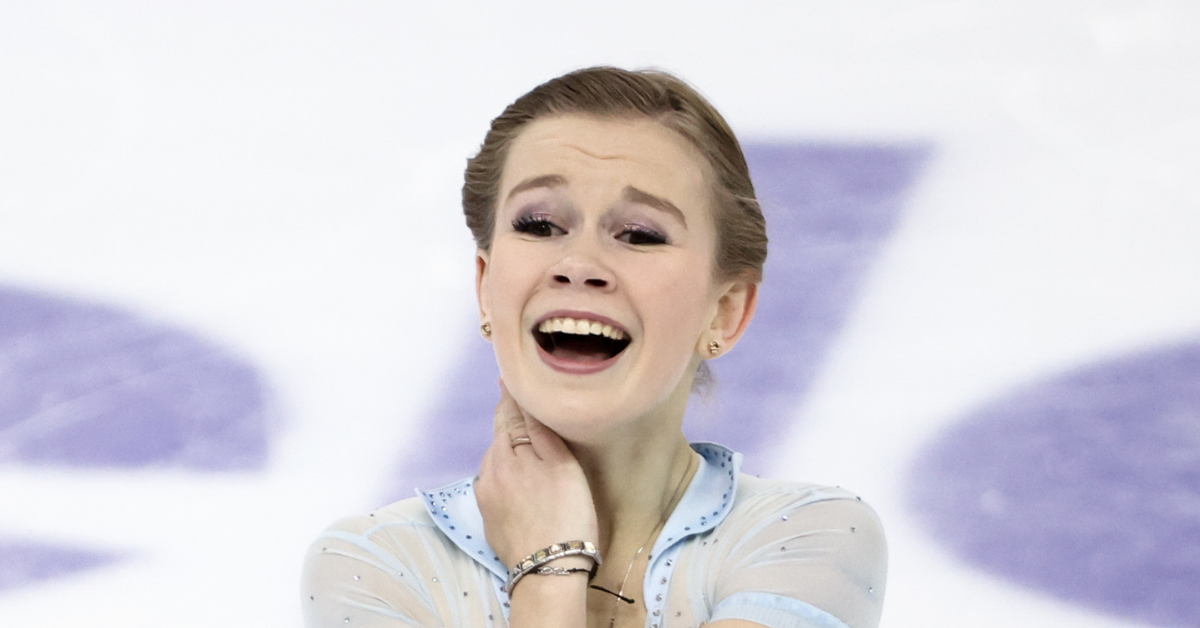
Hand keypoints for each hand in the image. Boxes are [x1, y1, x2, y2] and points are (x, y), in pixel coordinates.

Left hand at [475, 381, 598, 567]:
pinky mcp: (489, 518)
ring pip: (497, 461)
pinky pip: (496, 484)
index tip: (510, 376)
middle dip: (510, 421)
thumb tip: (523, 398)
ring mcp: (486, 497)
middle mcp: (488, 472)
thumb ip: (539, 431)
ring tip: (527, 442)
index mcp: (506, 454)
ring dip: (509, 448)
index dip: (511, 396)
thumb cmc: (566, 515)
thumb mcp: (562, 466)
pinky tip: (521, 479)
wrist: (548, 571)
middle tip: (525, 405)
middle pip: (500, 437)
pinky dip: (507, 473)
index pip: (506, 414)